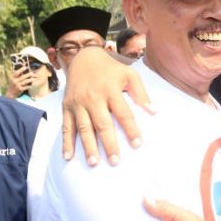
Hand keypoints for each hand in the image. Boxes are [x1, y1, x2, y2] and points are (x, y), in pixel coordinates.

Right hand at [5, 66, 33, 97]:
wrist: (10, 93)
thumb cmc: (13, 85)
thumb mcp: (12, 79)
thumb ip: (16, 75)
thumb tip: (22, 69)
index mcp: (12, 78)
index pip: (16, 73)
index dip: (21, 70)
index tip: (25, 67)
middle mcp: (15, 81)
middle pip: (23, 77)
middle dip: (28, 75)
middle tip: (32, 73)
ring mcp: (17, 85)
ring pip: (25, 82)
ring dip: (30, 80)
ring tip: (32, 79)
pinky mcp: (20, 89)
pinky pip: (26, 87)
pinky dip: (29, 86)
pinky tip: (31, 85)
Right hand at [61, 48, 150, 164]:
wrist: (84, 58)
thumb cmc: (112, 70)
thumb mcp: (130, 75)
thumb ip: (141, 93)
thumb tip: (155, 112)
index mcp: (111, 90)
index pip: (123, 113)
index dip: (131, 129)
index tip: (138, 144)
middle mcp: (93, 97)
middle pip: (102, 123)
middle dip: (108, 143)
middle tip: (115, 161)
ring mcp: (78, 103)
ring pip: (83, 128)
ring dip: (88, 146)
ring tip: (94, 163)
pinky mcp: (66, 107)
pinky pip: (66, 126)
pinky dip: (66, 142)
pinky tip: (68, 157)